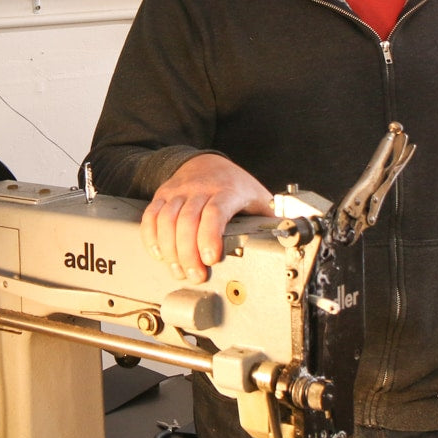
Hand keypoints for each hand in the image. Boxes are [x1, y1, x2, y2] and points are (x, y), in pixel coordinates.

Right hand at [141, 154, 273, 282]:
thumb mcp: (257, 198)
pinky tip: (160, 254)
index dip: (210, 236)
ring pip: (166, 220)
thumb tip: (286, 241)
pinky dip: (151, 238)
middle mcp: (200, 188)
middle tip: (195, 275)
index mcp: (227, 190)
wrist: (207, 162)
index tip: (210, 259)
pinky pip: (151, 216)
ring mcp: (179, 191)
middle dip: (188, 253)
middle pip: (187, 221)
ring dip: (170, 250)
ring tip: (178, 270)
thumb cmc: (235, 185)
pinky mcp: (163, 195)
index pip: (215, 212)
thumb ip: (268, 219)